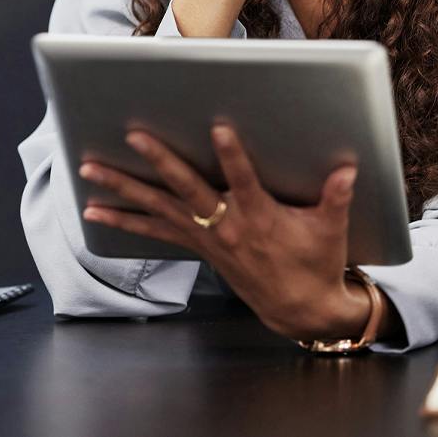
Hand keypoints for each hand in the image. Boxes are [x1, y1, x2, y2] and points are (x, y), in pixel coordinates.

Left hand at [78, 123, 371, 342]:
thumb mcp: (331, 231)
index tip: (219, 128)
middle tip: (134, 136)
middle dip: (160, 161)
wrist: (299, 309)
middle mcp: (226, 226)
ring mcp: (206, 238)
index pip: (244, 180)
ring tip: (90, 170)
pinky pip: (153, 231)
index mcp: (259, 217)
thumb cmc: (316, 263)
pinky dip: (123, 222)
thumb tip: (347, 170)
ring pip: (158, 208)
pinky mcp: (197, 246)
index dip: (232, 156)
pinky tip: (94, 213)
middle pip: (187, 189)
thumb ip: (336, 197)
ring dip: (122, 189)